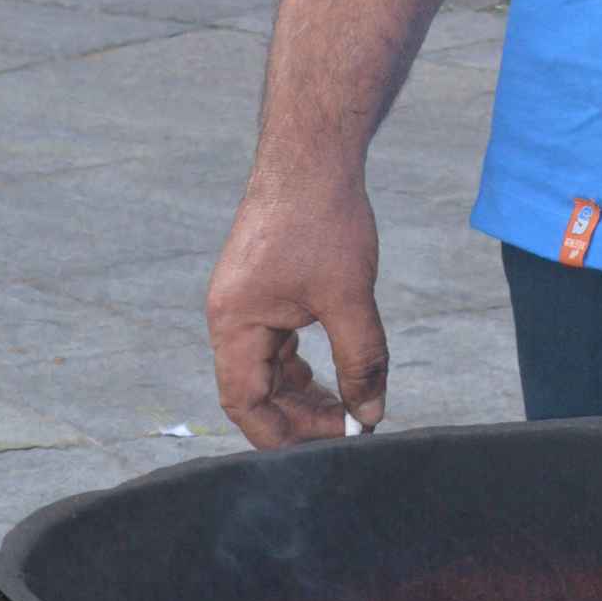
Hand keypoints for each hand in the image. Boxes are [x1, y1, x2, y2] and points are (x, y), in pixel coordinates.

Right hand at [206, 174, 387, 450]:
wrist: (315, 152)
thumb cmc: (323, 218)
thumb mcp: (349, 297)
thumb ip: (361, 360)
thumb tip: (371, 413)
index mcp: (234, 322)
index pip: (245, 402)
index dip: (283, 434)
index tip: (327, 448)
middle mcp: (231, 315)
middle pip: (256, 388)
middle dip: (300, 414)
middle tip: (348, 429)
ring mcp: (247, 299)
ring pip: (269, 366)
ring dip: (304, 390)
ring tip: (347, 408)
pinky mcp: (267, 285)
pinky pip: (278, 340)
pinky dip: (304, 361)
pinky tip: (336, 372)